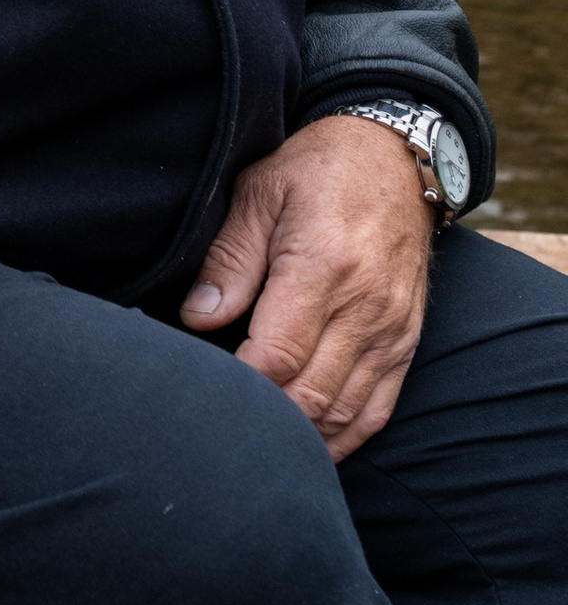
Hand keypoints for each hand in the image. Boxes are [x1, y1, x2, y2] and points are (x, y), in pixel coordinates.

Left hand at [183, 114, 433, 459]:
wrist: (397, 158)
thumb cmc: (318, 170)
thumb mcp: (260, 192)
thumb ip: (229, 259)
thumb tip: (197, 319)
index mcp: (323, 267)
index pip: (277, 356)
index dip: (240, 386)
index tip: (205, 392)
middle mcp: (365, 307)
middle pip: (311, 395)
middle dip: (265, 420)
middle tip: (221, 428)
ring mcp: (391, 330)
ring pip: (344, 412)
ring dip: (302, 437)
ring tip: (257, 443)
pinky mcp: (406, 342)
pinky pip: (378, 409)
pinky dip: (344, 436)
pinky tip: (311, 446)